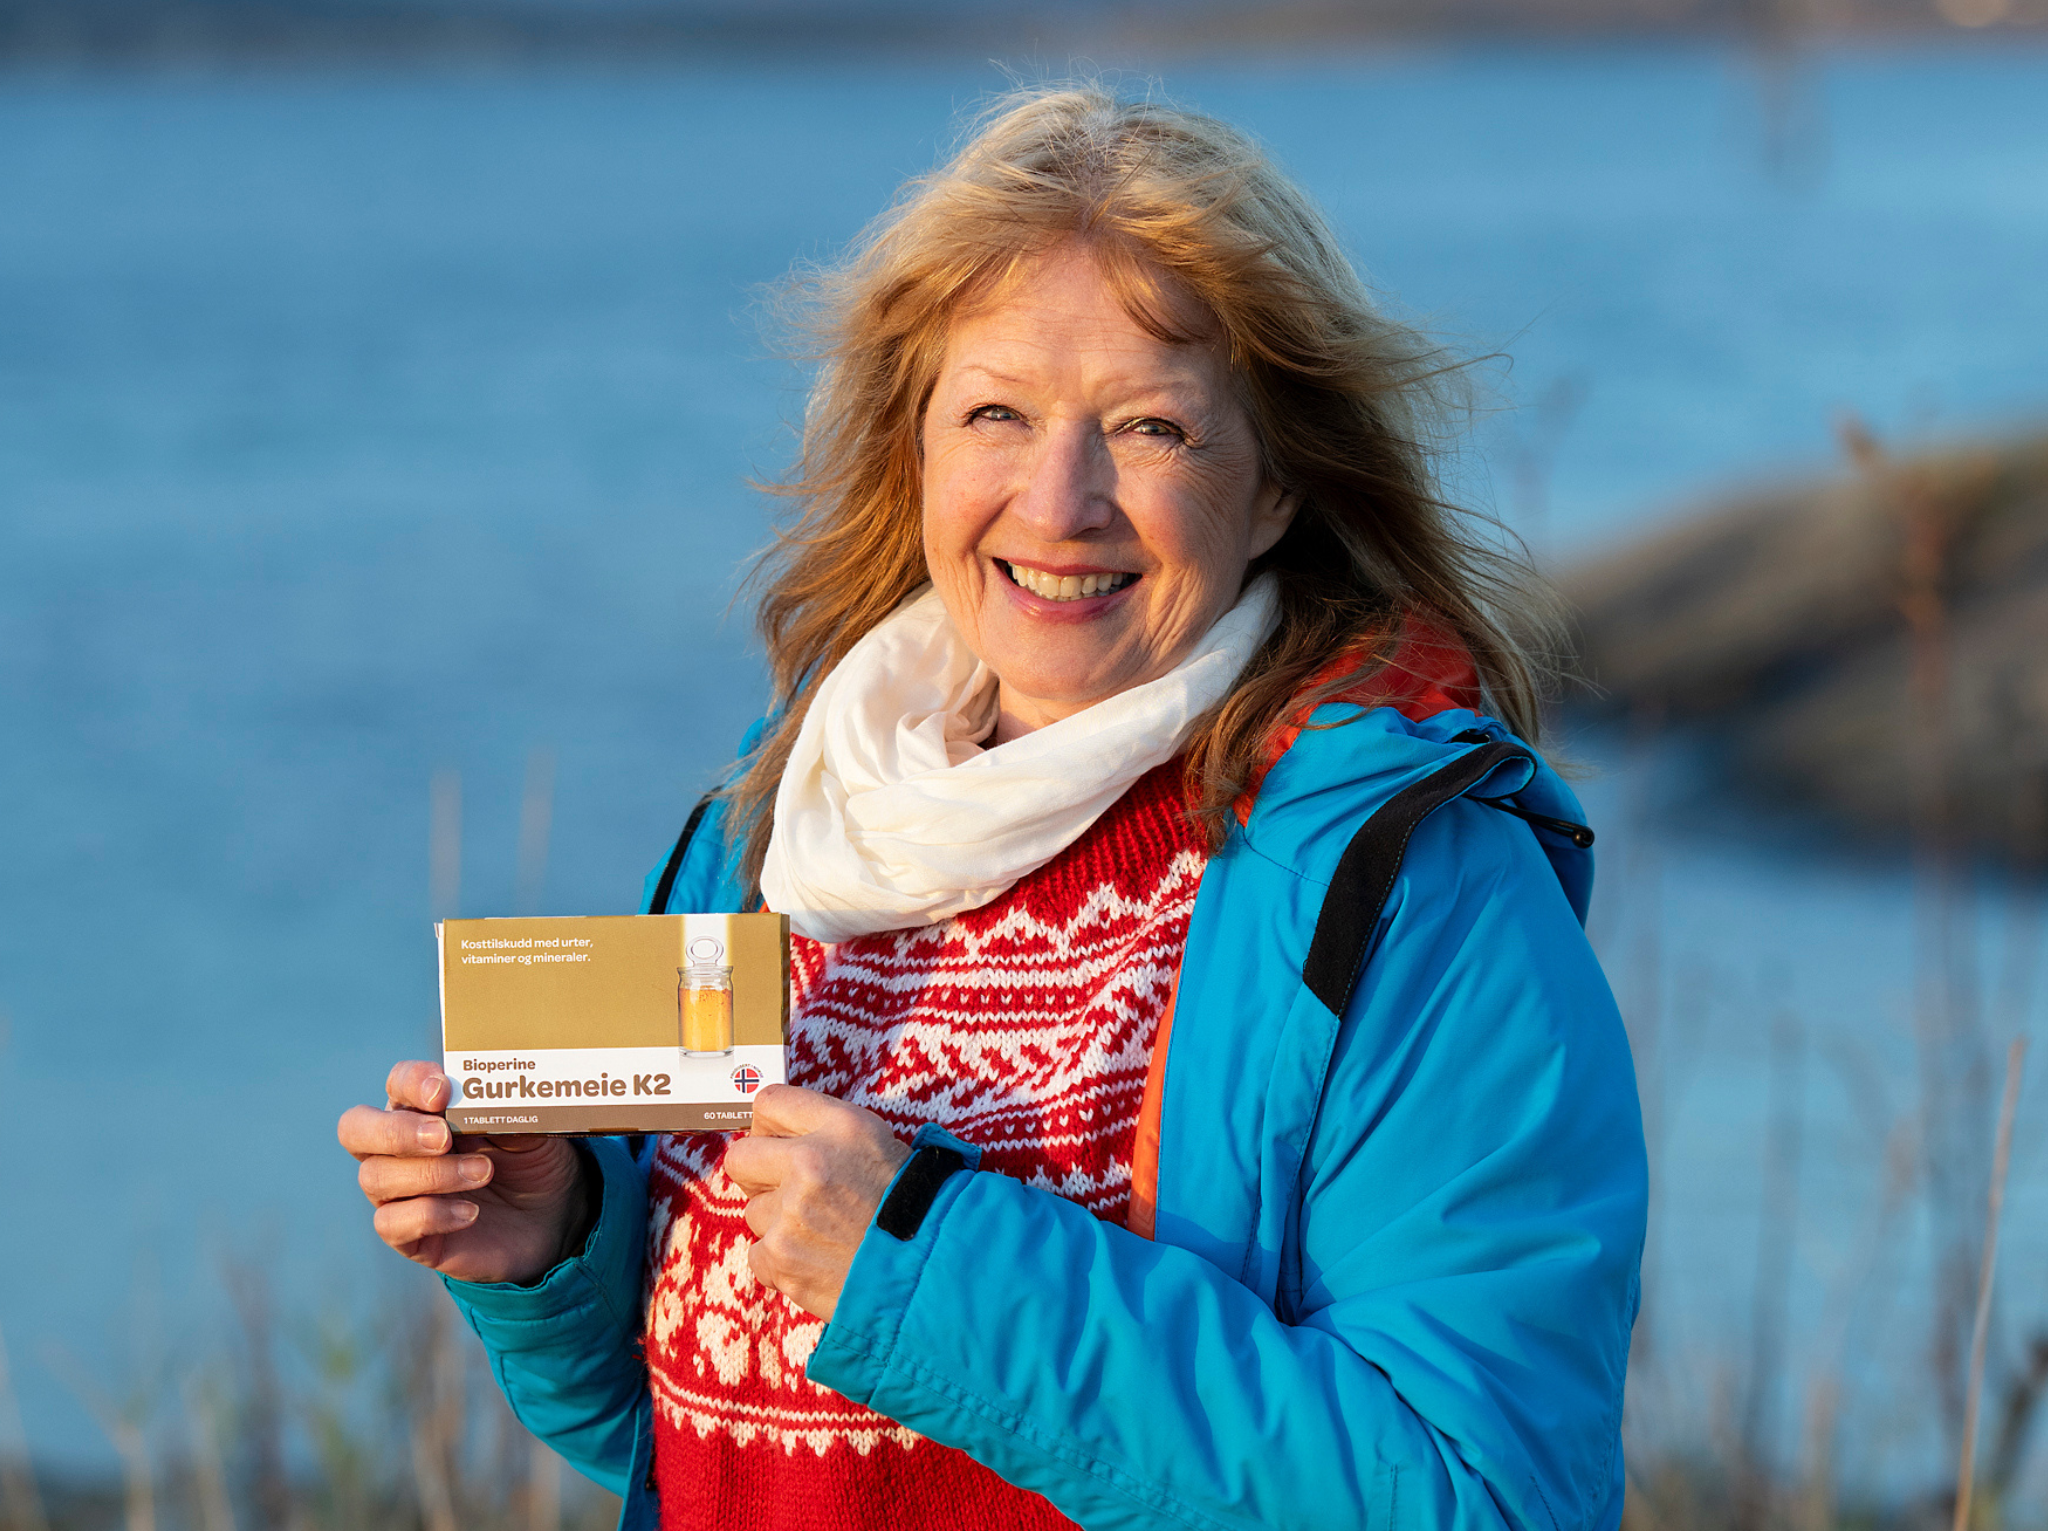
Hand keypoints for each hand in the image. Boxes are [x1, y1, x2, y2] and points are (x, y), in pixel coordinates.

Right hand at [338, 1060, 590, 1285]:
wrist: (551, 1216)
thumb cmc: (530, 1160)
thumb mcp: (528, 1128)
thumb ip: (505, 1110)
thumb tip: (495, 1093)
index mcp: (424, 1109)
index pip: (398, 1084)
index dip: (412, 1083)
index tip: (442, 1092)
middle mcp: (400, 1148)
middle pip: (356, 1129)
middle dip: (396, 1130)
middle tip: (443, 1137)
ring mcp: (399, 1192)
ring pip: (375, 1177)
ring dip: (432, 1173)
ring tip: (483, 1172)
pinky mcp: (408, 1235)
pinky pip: (391, 1224)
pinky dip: (431, 1215)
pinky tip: (470, 1213)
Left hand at [723, 1085, 911, 1320]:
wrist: (932, 1267)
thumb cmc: (910, 1205)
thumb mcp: (878, 1143)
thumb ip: (826, 1131)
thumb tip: (777, 1135)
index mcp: (841, 1126)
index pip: (770, 1102)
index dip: (769, 1125)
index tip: (776, 1142)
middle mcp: (811, 1162)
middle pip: (741, 1157)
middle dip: (758, 1173)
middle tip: (786, 1189)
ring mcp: (791, 1214)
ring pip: (754, 1211)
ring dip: (779, 1222)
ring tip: (822, 1232)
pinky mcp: (781, 1258)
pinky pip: (758, 1254)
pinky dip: (782, 1261)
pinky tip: (817, 1259)